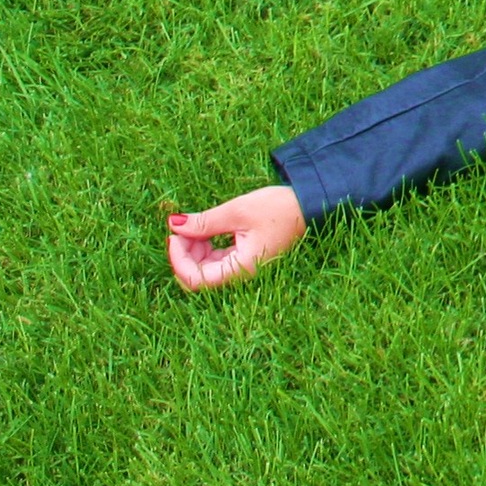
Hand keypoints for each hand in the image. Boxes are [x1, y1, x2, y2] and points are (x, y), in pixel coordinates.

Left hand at [166, 184, 305, 291]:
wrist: (311, 205)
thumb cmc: (279, 208)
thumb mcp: (238, 211)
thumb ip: (204, 222)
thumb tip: (174, 225)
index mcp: (240, 269)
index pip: (195, 279)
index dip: (178, 260)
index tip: (174, 235)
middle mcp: (241, 274)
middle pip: (198, 276)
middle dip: (185, 254)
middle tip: (182, 227)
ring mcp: (244, 268)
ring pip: (207, 268)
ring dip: (195, 249)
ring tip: (196, 224)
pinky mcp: (247, 258)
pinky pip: (218, 260)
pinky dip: (207, 246)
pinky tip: (207, 229)